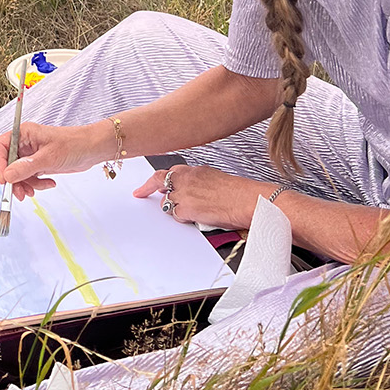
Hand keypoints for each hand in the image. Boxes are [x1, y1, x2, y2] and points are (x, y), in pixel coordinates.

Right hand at [0, 121, 102, 200]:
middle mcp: (25, 143)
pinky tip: (49, 183)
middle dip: (14, 179)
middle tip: (21, 193)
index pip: (0, 147)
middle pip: (8, 163)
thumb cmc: (74, 144)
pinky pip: (29, 177)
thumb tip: (7, 176)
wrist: (93, 149)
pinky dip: (36, 184)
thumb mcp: (49, 157)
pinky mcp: (39, 164)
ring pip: (18, 173)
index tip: (5, 180)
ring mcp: (31, 154)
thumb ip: (26, 167)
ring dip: (26, 184)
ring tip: (37, 189)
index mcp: (24, 133)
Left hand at [133, 163, 263, 228]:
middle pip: (159, 181)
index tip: (146, 184)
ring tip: (192, 212)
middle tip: (140, 193)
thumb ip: (198, 182)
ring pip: (167, 203)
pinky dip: (184, 219)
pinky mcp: (187, 208)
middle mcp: (186, 178)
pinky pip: (177, 215)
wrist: (249, 201)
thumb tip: (190, 189)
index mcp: (194, 170)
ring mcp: (185, 193)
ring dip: (175, 208)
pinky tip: (197, 218)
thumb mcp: (215, 179)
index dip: (156, 179)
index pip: (169, 172)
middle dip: (148, 188)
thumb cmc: (239, 193)